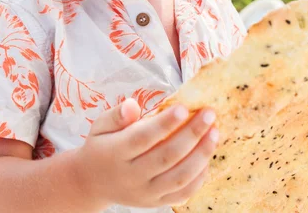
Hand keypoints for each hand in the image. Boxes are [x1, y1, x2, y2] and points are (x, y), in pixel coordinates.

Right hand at [74, 98, 218, 208]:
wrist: (92, 183)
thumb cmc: (102, 146)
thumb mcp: (100, 126)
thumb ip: (116, 115)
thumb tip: (133, 105)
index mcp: (115, 153)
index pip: (142, 138)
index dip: (164, 123)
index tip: (184, 107)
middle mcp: (131, 176)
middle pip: (166, 156)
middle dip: (192, 134)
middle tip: (209, 113)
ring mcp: (145, 193)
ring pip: (179, 177)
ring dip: (201, 154)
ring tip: (214, 132)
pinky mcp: (156, 202)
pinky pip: (183, 193)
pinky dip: (199, 176)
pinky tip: (207, 155)